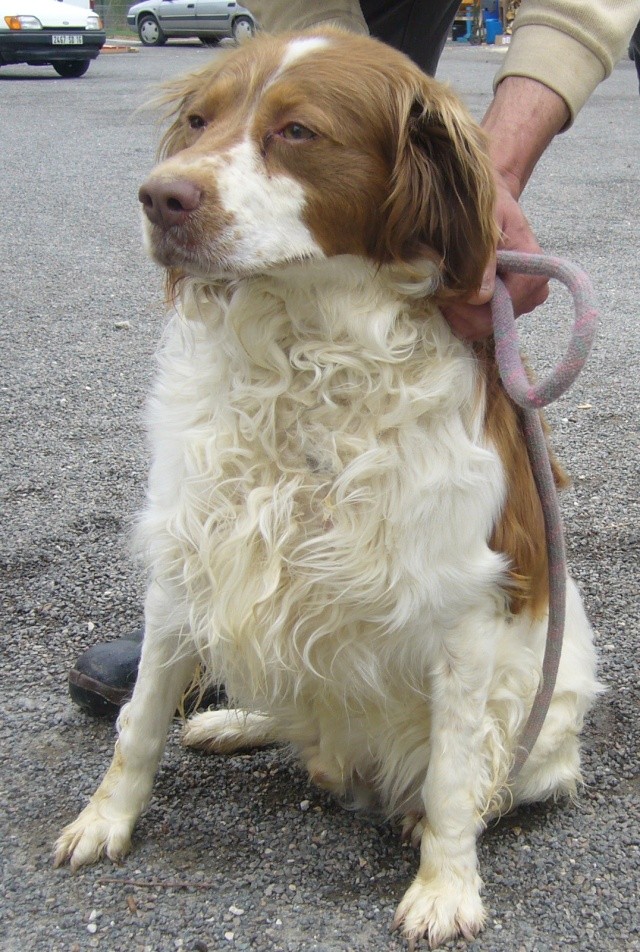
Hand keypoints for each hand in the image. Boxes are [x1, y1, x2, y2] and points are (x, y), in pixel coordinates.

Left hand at [442, 77, 569, 340]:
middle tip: (438, 284)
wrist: (493, 199)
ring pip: (477, 326)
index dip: (466, 305)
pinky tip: (449, 288)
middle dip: (457, 309)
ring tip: (444, 280)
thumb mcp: (486, 223)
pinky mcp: (503, 307)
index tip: (444, 286)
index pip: (497, 313)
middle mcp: (531, 296)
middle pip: (486, 325)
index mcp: (534, 277)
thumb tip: (479, 297)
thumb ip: (484, 260)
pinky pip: (473, 321)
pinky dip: (456, 309)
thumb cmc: (491, 203)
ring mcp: (518, 305)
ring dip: (454, 309)